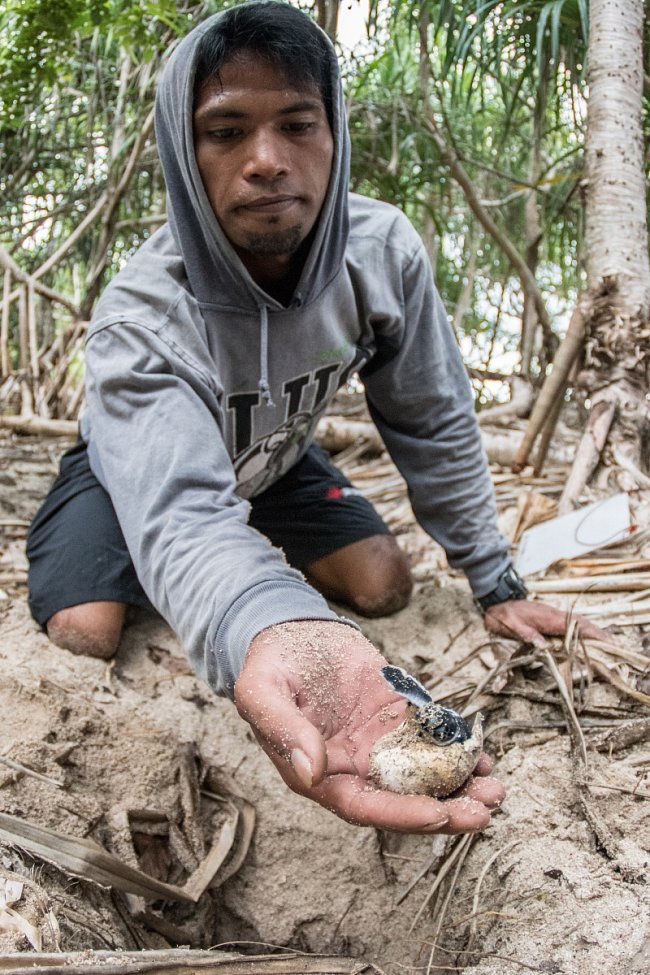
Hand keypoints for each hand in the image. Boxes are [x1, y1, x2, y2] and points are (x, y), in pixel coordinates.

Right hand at [234, 620, 503, 833]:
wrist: (291, 628)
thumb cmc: (270, 664)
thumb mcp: (261, 692)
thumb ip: (284, 729)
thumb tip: (313, 773)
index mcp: (319, 773)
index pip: (364, 806)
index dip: (402, 814)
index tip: (438, 815)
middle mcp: (354, 765)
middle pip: (404, 799)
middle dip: (446, 810)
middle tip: (485, 810)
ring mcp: (379, 742)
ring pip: (425, 775)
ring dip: (461, 785)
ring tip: (495, 787)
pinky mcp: (398, 716)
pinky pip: (432, 738)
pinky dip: (458, 750)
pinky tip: (482, 755)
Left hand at [484, 598, 611, 646]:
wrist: (497, 601)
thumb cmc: (504, 615)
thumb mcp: (512, 626)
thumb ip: (527, 636)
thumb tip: (543, 647)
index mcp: (548, 618)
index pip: (574, 625)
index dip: (591, 633)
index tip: (605, 641)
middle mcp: (554, 615)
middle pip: (581, 623)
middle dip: (598, 633)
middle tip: (614, 646)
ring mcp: (553, 616)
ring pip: (578, 623)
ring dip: (592, 632)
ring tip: (607, 643)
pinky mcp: (550, 619)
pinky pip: (570, 624)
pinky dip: (582, 630)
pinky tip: (587, 638)